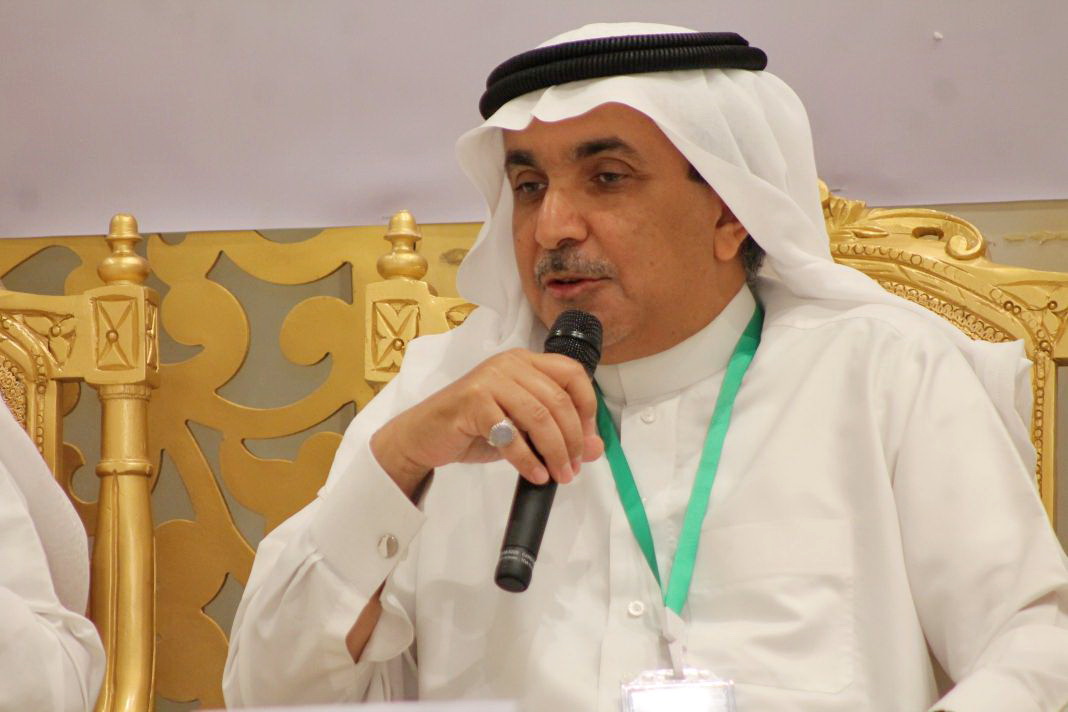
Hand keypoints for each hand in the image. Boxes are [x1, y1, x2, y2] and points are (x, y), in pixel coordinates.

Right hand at [371, 349, 603, 497]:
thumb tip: (597, 448)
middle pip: (558, 400)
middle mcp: (509, 364)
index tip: (587, 440)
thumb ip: (557, 433)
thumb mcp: (522, 430)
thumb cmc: (474, 428)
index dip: (587, 407)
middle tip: (574, 468)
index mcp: (525, 361)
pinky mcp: (473, 401)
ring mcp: (490, 379)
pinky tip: (536, 475)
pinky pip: (511, 434)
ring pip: (539, 416)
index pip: (572, 373)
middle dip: (572, 439)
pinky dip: (528, 459)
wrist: (424, 435)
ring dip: (555, 451)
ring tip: (559, 475)